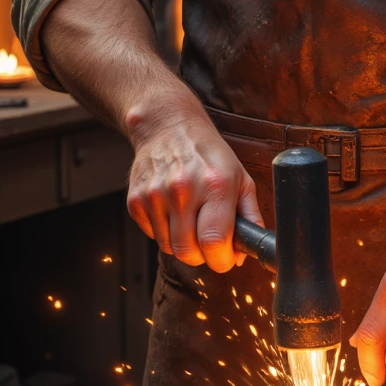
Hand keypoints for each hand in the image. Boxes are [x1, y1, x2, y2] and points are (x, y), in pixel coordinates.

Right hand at [125, 99, 262, 273]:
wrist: (167, 125)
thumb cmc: (207, 153)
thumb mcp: (240, 177)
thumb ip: (250, 216)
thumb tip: (248, 251)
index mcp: (215, 185)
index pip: (214, 243)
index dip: (223, 260)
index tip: (226, 256)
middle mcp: (183, 189)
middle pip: (189, 253)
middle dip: (203, 255)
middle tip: (208, 238)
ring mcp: (156, 195)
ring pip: (170, 248)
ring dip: (183, 242)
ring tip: (190, 216)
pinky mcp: (135, 200)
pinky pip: (153, 236)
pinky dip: (164, 231)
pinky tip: (172, 209)